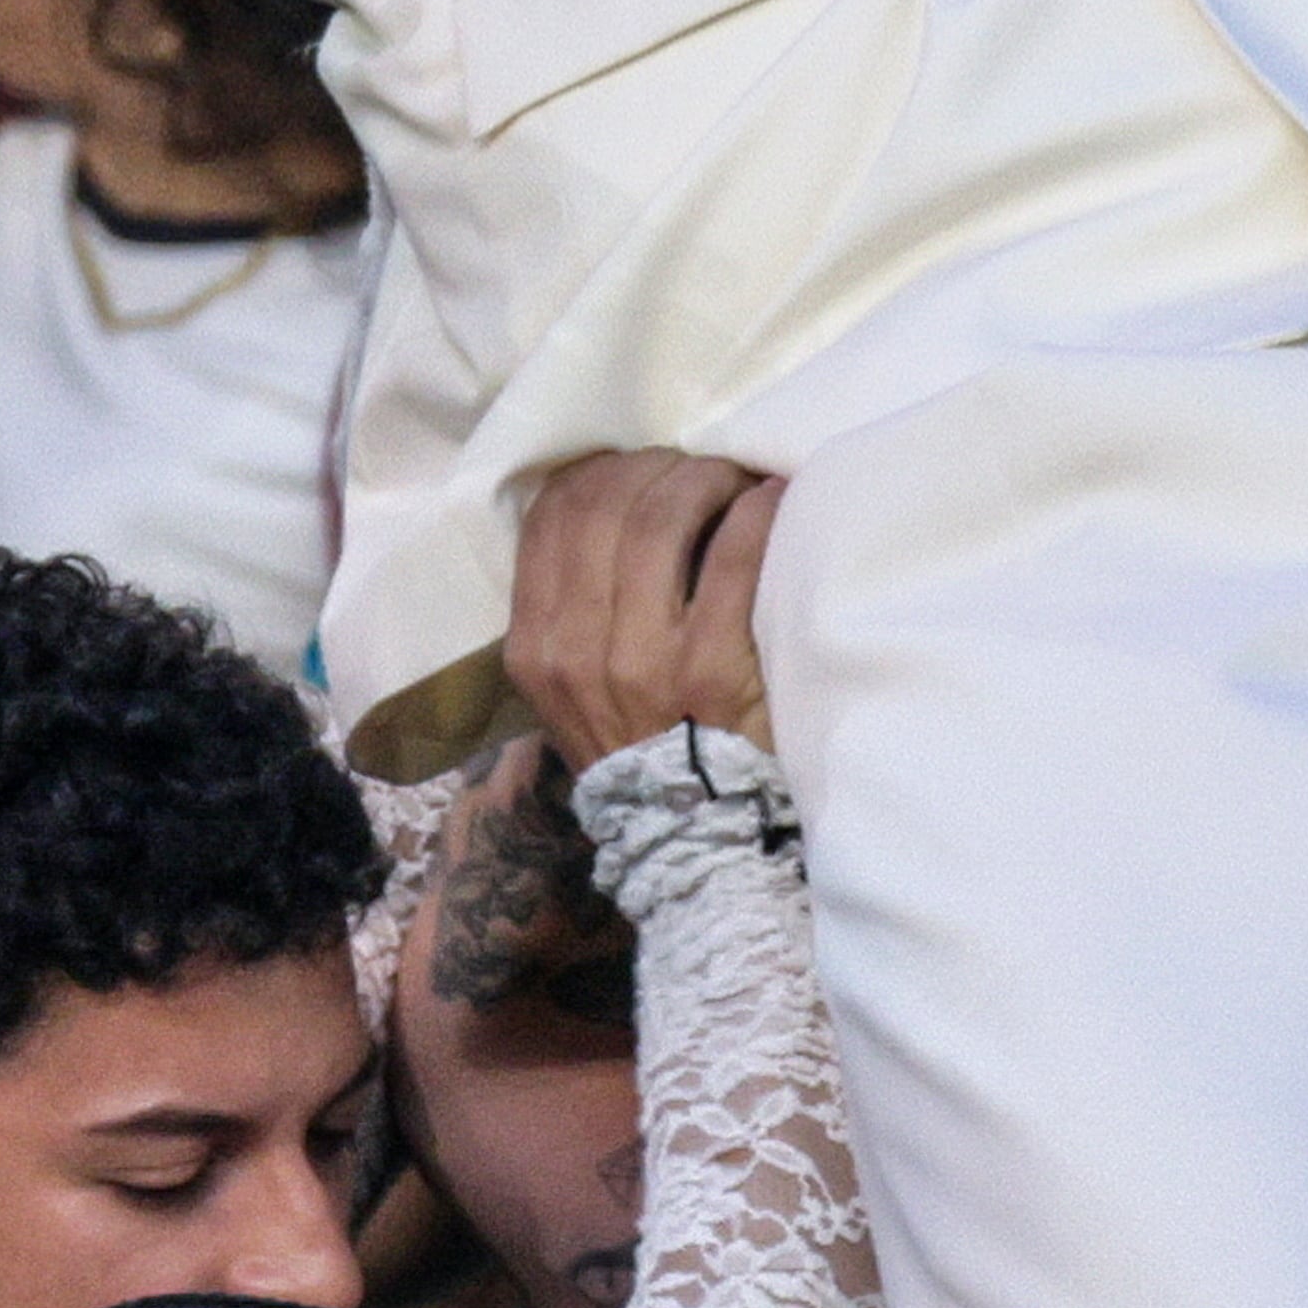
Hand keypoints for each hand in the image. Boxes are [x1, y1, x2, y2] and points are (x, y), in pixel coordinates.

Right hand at [506, 450, 779, 773]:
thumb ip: (572, 608)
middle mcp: (577, 649)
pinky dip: (756, 513)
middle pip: (609, 504)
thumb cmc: (640, 749)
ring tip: (736, 479)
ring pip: (663, 518)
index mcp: (536, 646)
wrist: (691, 840)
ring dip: (708, 479)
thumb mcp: (573, 688)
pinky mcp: (712, 671)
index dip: (604, 471)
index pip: (552, 515)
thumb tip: (612, 501)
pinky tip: (771, 502)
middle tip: (702, 468)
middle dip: (661, 468)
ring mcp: (644, 661)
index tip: (644, 469)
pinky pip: (733, 558)